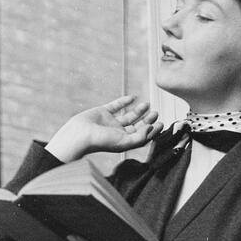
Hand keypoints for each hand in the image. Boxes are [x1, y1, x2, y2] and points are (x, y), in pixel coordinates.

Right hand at [45, 95, 162, 161]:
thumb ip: (140, 137)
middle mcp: (118, 132)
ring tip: (147, 104)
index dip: (152, 130)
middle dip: (147, 119)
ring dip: (138, 110)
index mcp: (124, 141)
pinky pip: (115, 105)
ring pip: (128, 115)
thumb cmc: (100, 142)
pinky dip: (124, 101)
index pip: (141, 135)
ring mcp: (110, 121)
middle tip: (155, 113)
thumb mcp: (124, 142)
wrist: (80, 134)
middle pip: (136, 125)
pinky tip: (132, 97)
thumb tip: (150, 128)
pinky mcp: (102, 112)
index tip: (161, 123)